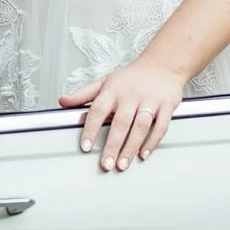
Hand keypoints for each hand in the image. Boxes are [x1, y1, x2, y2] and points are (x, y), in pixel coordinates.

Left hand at [60, 56, 186, 171]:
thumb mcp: (104, 82)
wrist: (162, 64)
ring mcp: (150, 100)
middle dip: (112, 145)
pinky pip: (160, 126)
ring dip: (131, 147)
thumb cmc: (131, 78)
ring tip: (122, 164)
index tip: (85, 147)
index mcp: (113, 90)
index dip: (90, 129)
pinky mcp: (166, 105)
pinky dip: (152, 142)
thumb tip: (62, 101)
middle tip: (106, 164)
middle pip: (121, 122)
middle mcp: (131, 95)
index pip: (98, 110)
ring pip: (140, 126)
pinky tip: (143, 154)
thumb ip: (83, 94)